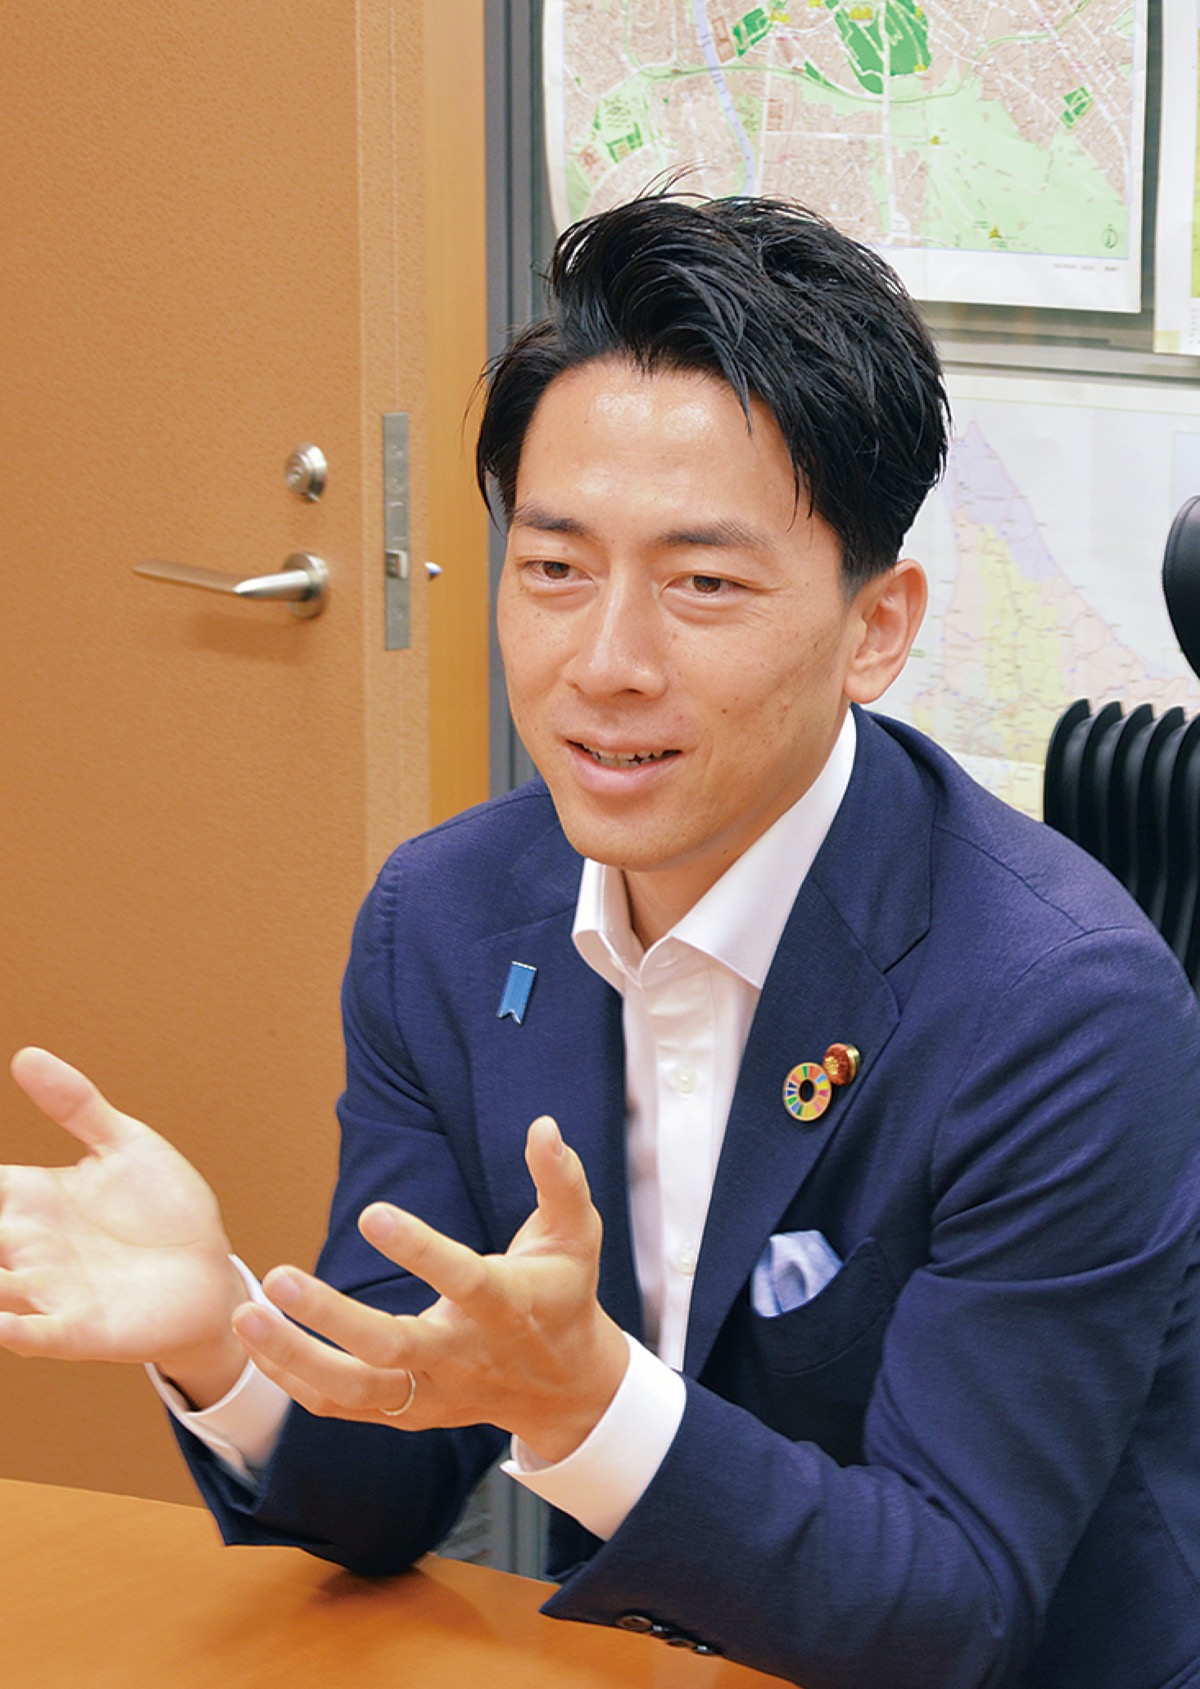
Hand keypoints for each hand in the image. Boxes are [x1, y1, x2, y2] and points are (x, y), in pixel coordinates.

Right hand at [0, 1048, 246, 1403]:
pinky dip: (17, 1332)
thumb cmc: (163, 1208)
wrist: (211, 1270)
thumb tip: (25, 1055)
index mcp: (31, 1199)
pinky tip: (4, 1326)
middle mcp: (28, 1247)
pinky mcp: (83, 1330)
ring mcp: (51, 1291)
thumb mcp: (125, 1145)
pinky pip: (40, 1335)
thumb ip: (76, 1105)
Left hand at [235, 1116, 629, 1463]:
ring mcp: (434, 1392)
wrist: (565, 1388)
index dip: (419, 1250)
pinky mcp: (409, 1412)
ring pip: (356, 1390)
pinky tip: (256, 1342)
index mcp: (508, 1306)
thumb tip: (544, 1125)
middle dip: (332, 1318)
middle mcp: (465, 1356)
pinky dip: (294, 1380)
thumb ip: (560, 1180)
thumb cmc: (563, 1294)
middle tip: (276, 1278)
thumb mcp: (575, 1235)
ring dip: (295, 1358)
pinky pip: (341, 1406)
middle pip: (392, 1347)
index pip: (462, 1280)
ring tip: (244, 1317)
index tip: (371, 1213)